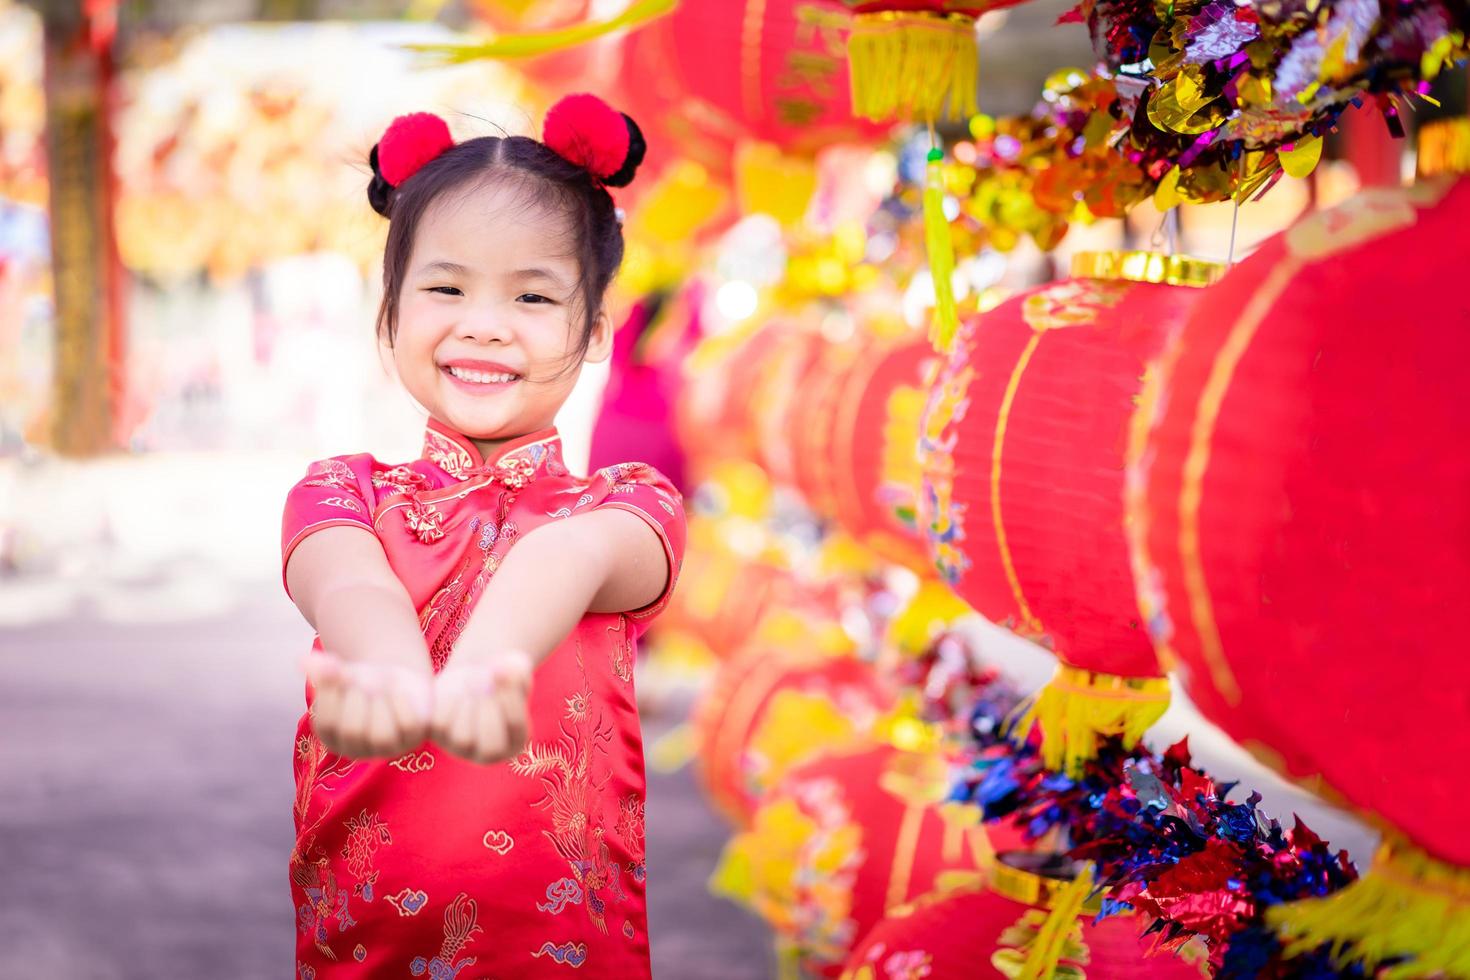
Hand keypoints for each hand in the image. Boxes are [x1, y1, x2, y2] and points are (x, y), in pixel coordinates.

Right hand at [303, 651, 431, 759]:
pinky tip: (398, 692)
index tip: (342, 674)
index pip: (327, 723)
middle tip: (364, 682)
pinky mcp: (412, 739)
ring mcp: (386, 748)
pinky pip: (409, 726)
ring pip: (381, 735)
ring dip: (381, 702)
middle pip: (353, 730)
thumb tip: (303, 661)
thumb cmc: (361, 680)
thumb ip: (322, 670)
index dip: (334, 693)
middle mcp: (356, 749)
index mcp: (331, 736)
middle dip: (358, 697)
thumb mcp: (341, 672)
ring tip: (381, 686)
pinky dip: (402, 703)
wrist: (396, 679)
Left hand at [428, 651, 532, 764]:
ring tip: (472, 683)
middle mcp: (488, 753)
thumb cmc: (500, 675)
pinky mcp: (437, 735)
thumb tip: (500, 673)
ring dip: (468, 705)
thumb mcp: (515, 670)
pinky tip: (456, 688)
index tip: (505, 676)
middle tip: (485, 685)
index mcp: (514, 741)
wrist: (471, 674)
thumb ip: (516, 673)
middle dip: (488, 711)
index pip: (516, 729)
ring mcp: (460, 748)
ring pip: (462, 738)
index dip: (510, 700)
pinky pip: (440, 725)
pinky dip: (448, 702)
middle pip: (490, 748)